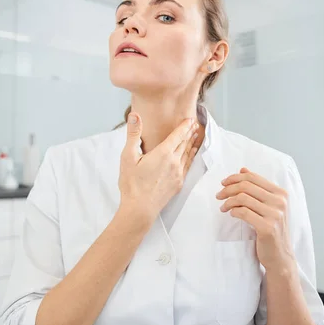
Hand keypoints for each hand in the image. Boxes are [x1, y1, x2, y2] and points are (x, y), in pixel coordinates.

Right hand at [118, 112, 198, 227]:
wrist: (140, 209)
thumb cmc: (132, 184)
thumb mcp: (128, 157)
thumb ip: (133, 134)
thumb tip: (134, 115)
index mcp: (163, 153)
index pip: (177, 135)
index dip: (184, 126)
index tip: (190, 119)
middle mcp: (174, 162)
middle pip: (184, 143)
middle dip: (190, 133)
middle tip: (195, 124)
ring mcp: (178, 174)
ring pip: (188, 154)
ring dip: (192, 144)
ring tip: (196, 136)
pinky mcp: (178, 184)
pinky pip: (187, 166)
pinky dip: (191, 157)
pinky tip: (191, 155)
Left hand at [216, 167, 294, 271]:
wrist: (280, 255)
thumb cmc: (271, 229)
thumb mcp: (268, 206)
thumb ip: (257, 188)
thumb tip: (243, 169)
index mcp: (281, 193)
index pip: (253, 178)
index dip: (234, 178)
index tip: (223, 183)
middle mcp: (280, 202)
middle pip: (246, 186)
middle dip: (228, 189)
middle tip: (219, 195)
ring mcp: (275, 215)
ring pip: (243, 198)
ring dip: (228, 201)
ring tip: (223, 207)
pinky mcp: (267, 227)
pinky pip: (243, 212)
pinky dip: (233, 211)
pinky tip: (231, 214)